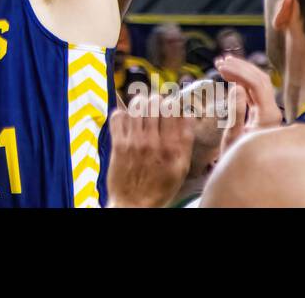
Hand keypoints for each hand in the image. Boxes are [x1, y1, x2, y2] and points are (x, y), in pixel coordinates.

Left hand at [106, 92, 192, 206]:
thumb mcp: (181, 167)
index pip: (173, 109)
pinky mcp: (118, 144)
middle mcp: (153, 141)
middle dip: (156, 100)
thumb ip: (185, 141)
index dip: (171, 102)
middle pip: (155, 102)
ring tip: (142, 110)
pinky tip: (127, 120)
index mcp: (172, 147)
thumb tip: (187, 115)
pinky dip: (122, 114)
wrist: (134, 204)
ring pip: (137, 105)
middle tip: (155, 106)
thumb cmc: (159, 187)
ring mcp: (134, 141)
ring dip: (140, 103)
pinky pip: (118, 116)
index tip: (170, 105)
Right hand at [215, 54, 282, 157]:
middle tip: (220, 62)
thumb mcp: (233, 136)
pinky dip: (243, 81)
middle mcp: (273, 111)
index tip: (219, 67)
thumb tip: (237, 87)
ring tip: (222, 65)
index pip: (257, 84)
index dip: (238, 72)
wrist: (248, 174)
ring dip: (242, 71)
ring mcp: (270, 112)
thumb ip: (236, 111)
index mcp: (268, 116)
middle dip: (241, 67)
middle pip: (261, 79)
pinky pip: (256, 91)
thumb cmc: (237, 158)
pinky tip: (230, 77)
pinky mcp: (264, 114)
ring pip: (259, 83)